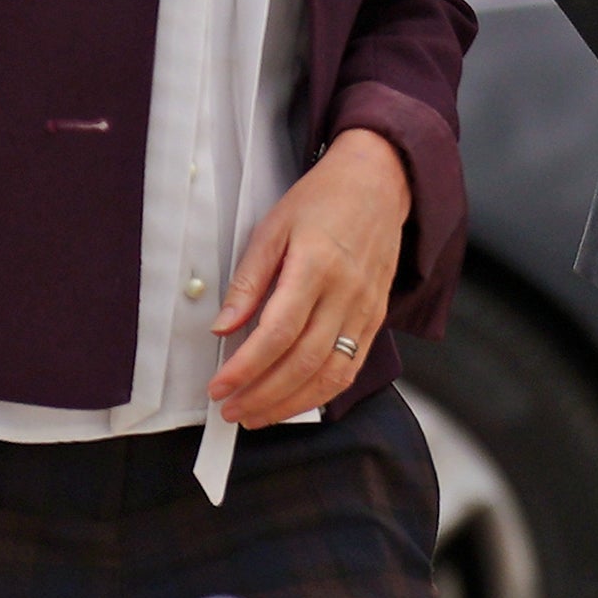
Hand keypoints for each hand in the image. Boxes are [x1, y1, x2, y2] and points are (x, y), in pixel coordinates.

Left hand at [209, 127, 409, 430]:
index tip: (218, 387)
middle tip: (229, 410)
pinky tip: (295, 401)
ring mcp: (366, 307)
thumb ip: (248, 282)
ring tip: (256, 415)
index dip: (245, 368)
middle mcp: (346, 292)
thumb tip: (223, 329)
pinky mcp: (376, 317)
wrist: (379, 182)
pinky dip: (323, 393)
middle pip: (304, 361)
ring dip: (291, 403)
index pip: (278, 332)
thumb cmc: (323, 200)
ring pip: (331, 373)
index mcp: (316, 265)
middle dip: (262, 394)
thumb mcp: (272, 228)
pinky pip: (352, 367)